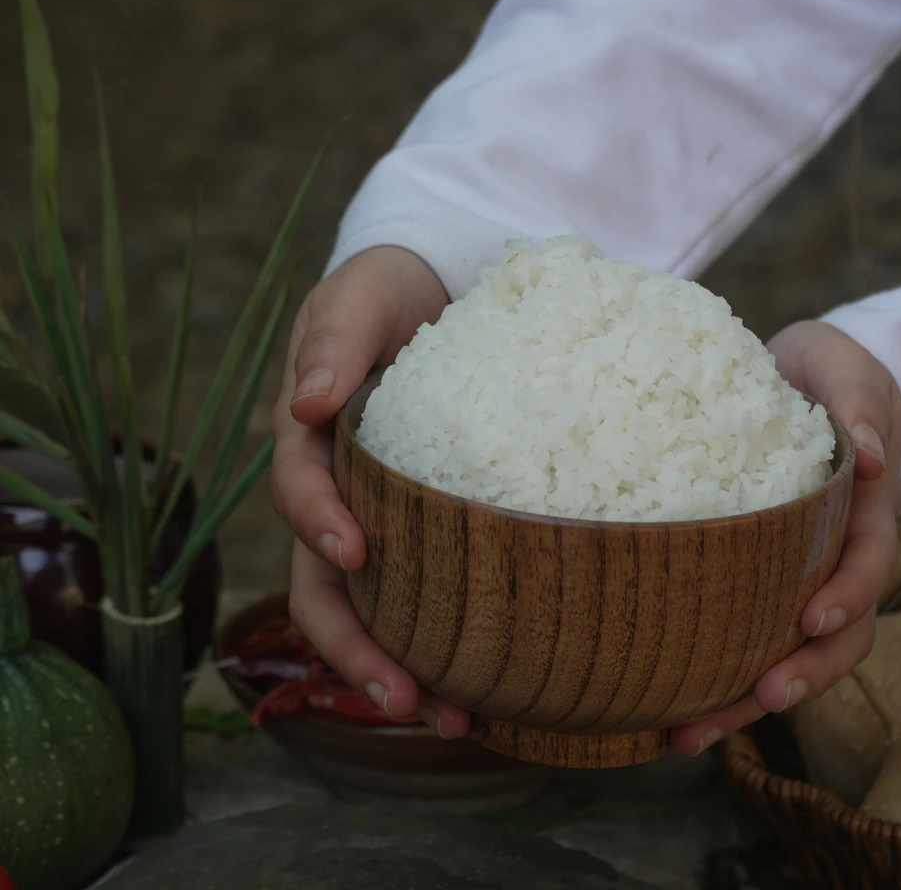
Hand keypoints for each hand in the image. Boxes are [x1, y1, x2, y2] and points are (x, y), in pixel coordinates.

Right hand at [272, 247, 470, 738]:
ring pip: (375, 608)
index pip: (300, 494)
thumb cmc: (385, 292)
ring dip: (401, 667)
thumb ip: (332, 339)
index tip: (356, 553)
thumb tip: (306, 402)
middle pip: (326, 587)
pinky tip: (491, 677)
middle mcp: (338, 491)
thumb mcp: (356, 297)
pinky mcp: (429, 524)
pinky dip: (447, 638)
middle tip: (406, 700)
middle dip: (357, 647)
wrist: (430, 289)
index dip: (320, 525)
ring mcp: (381, 514)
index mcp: (311, 441)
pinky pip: (428, 590)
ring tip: (457, 719)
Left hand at [670, 319, 900, 756]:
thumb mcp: (848, 369)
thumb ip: (862, 404)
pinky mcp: (751, 572)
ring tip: (688, 734)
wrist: (793, 373)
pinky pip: (739, 629)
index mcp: (865, 509)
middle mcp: (833, 552)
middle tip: (760, 696)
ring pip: (785, 649)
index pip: (868, 565)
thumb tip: (872, 459)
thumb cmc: (826, 370)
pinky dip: (710, 669)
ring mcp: (795, 569)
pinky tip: (662, 703)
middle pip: (836, 633)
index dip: (847, 596)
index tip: (811, 619)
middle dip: (804, 672)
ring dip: (744, 697)